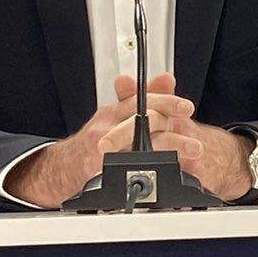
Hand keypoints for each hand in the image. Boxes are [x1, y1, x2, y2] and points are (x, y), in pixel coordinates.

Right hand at [5, 73, 253, 205]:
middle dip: (171, 135)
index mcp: (115, 112)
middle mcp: (107, 128)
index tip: (186, 107)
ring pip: (136, 150)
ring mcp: (101, 150)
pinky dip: (140, 174)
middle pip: (141, 125)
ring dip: (164, 156)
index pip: (142, 100)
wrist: (63, 167)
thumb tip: (167, 79)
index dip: (166, 102)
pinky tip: (159, 177)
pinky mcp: (96, 171)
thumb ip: (146, 98)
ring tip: (184, 163)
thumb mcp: (120, 114)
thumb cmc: (97, 139)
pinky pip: (121, 172)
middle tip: (194, 144)